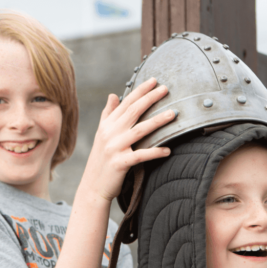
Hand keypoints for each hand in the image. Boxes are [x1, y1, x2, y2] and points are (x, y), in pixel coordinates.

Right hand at [80, 77, 173, 201]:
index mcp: (107, 125)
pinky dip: (155, 152)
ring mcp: (114, 148)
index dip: (140, 90)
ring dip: (157, 121)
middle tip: (166, 89)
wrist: (92, 186)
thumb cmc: (101, 160)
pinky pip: (141, 155)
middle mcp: (110, 133)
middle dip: (150, 98)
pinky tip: (168, 150)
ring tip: (173, 114)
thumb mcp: (102, 135)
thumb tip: (113, 95)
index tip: (154, 80)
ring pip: (140, 130)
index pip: (126, 103)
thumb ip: (108, 114)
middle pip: (133, 111)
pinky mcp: (120, 163)